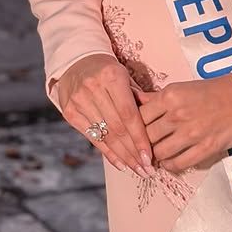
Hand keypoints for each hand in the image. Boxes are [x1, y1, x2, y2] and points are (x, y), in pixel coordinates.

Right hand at [54, 54, 156, 178]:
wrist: (77, 62)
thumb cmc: (109, 72)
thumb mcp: (127, 77)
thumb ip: (141, 98)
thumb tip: (161, 123)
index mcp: (112, 77)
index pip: (129, 114)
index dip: (140, 138)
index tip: (150, 156)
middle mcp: (93, 89)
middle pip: (117, 128)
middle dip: (134, 152)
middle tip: (147, 169)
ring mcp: (79, 101)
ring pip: (105, 136)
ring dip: (123, 156)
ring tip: (138, 169)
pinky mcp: (70, 112)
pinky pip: (92, 138)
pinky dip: (108, 153)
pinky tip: (121, 164)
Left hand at [135, 74, 231, 173]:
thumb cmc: (216, 91)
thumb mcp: (184, 88)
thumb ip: (158, 98)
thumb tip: (135, 101)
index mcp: (171, 95)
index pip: (138, 116)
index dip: (132, 128)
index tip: (132, 134)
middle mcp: (178, 114)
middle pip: (146, 136)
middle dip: (142, 145)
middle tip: (141, 149)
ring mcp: (191, 133)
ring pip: (159, 152)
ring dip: (155, 157)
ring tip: (156, 157)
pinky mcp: (205, 148)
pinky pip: (178, 164)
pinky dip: (170, 166)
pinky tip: (170, 163)